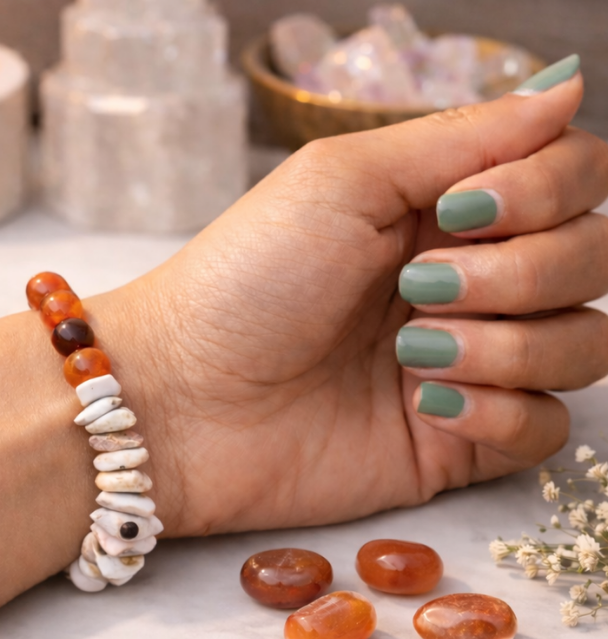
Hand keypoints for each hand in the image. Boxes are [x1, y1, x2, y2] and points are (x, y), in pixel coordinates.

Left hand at [94, 65, 607, 535]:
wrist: (182, 400)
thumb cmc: (242, 281)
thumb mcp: (343, 179)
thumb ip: (465, 136)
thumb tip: (566, 89)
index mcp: (443, 207)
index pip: (574, 177)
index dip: (549, 192)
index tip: (465, 213)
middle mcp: (468, 279)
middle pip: (591, 260)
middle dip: (521, 274)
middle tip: (417, 288)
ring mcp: (467, 362)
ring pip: (582, 346)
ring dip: (509, 345)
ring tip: (412, 350)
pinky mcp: (455, 440)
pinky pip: (544, 429)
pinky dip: (500, 414)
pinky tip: (427, 405)